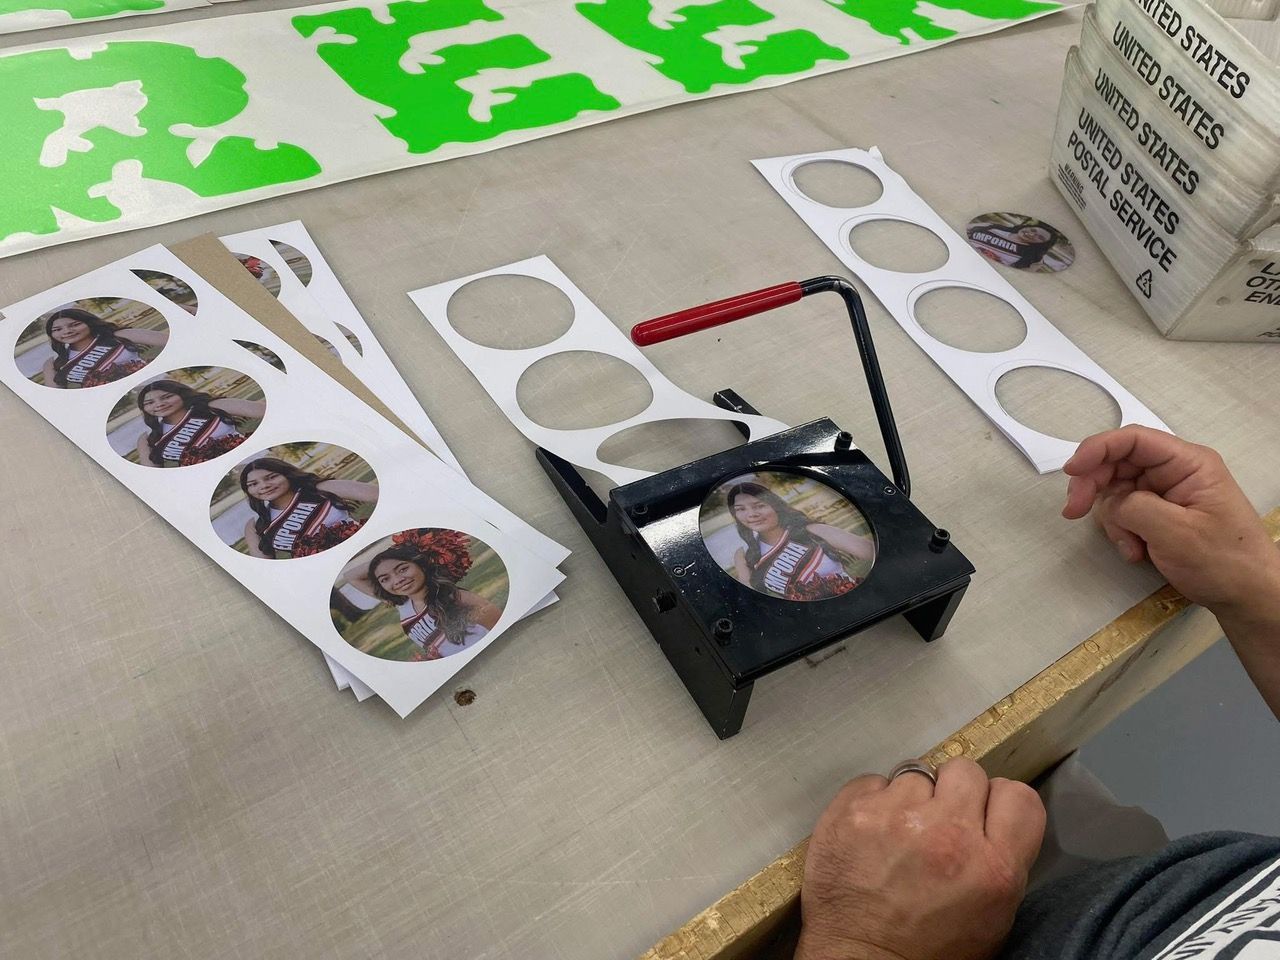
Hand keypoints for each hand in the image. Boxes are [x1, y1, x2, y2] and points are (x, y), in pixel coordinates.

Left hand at [796, 758, 1043, 959]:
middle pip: (966, 771)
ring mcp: (896, 817)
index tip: (983, 814)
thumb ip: (999, 857)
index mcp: (994, 867)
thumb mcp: (991, 913)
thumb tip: (991, 813)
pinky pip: (872, 781)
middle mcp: (949, 833)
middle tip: (937, 822)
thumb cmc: (928, 949)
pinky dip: (872, 801)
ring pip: (916, 773)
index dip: (998, 802)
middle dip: (953, 793)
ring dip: (910, 798)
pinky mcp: (852, 810)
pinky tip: (869, 833)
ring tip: (897, 834)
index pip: (1019, 796)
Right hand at [1062, 426, 1279, 618]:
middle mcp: (1175, 471)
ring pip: (1116, 491)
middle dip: (1094, 486)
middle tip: (1074, 512)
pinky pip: (1124, 513)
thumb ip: (1135, 508)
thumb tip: (1109, 502)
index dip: (1097, 449)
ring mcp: (1165, 493)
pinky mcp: (1158, 514)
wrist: (1247, 596)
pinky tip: (1136, 551)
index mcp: (1188, 463)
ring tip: (1131, 547)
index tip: (1071, 472)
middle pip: (1118, 463)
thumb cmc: (1223, 562)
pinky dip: (1121, 532)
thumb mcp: (1177, 533)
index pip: (1134, 440)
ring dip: (1113, 520)